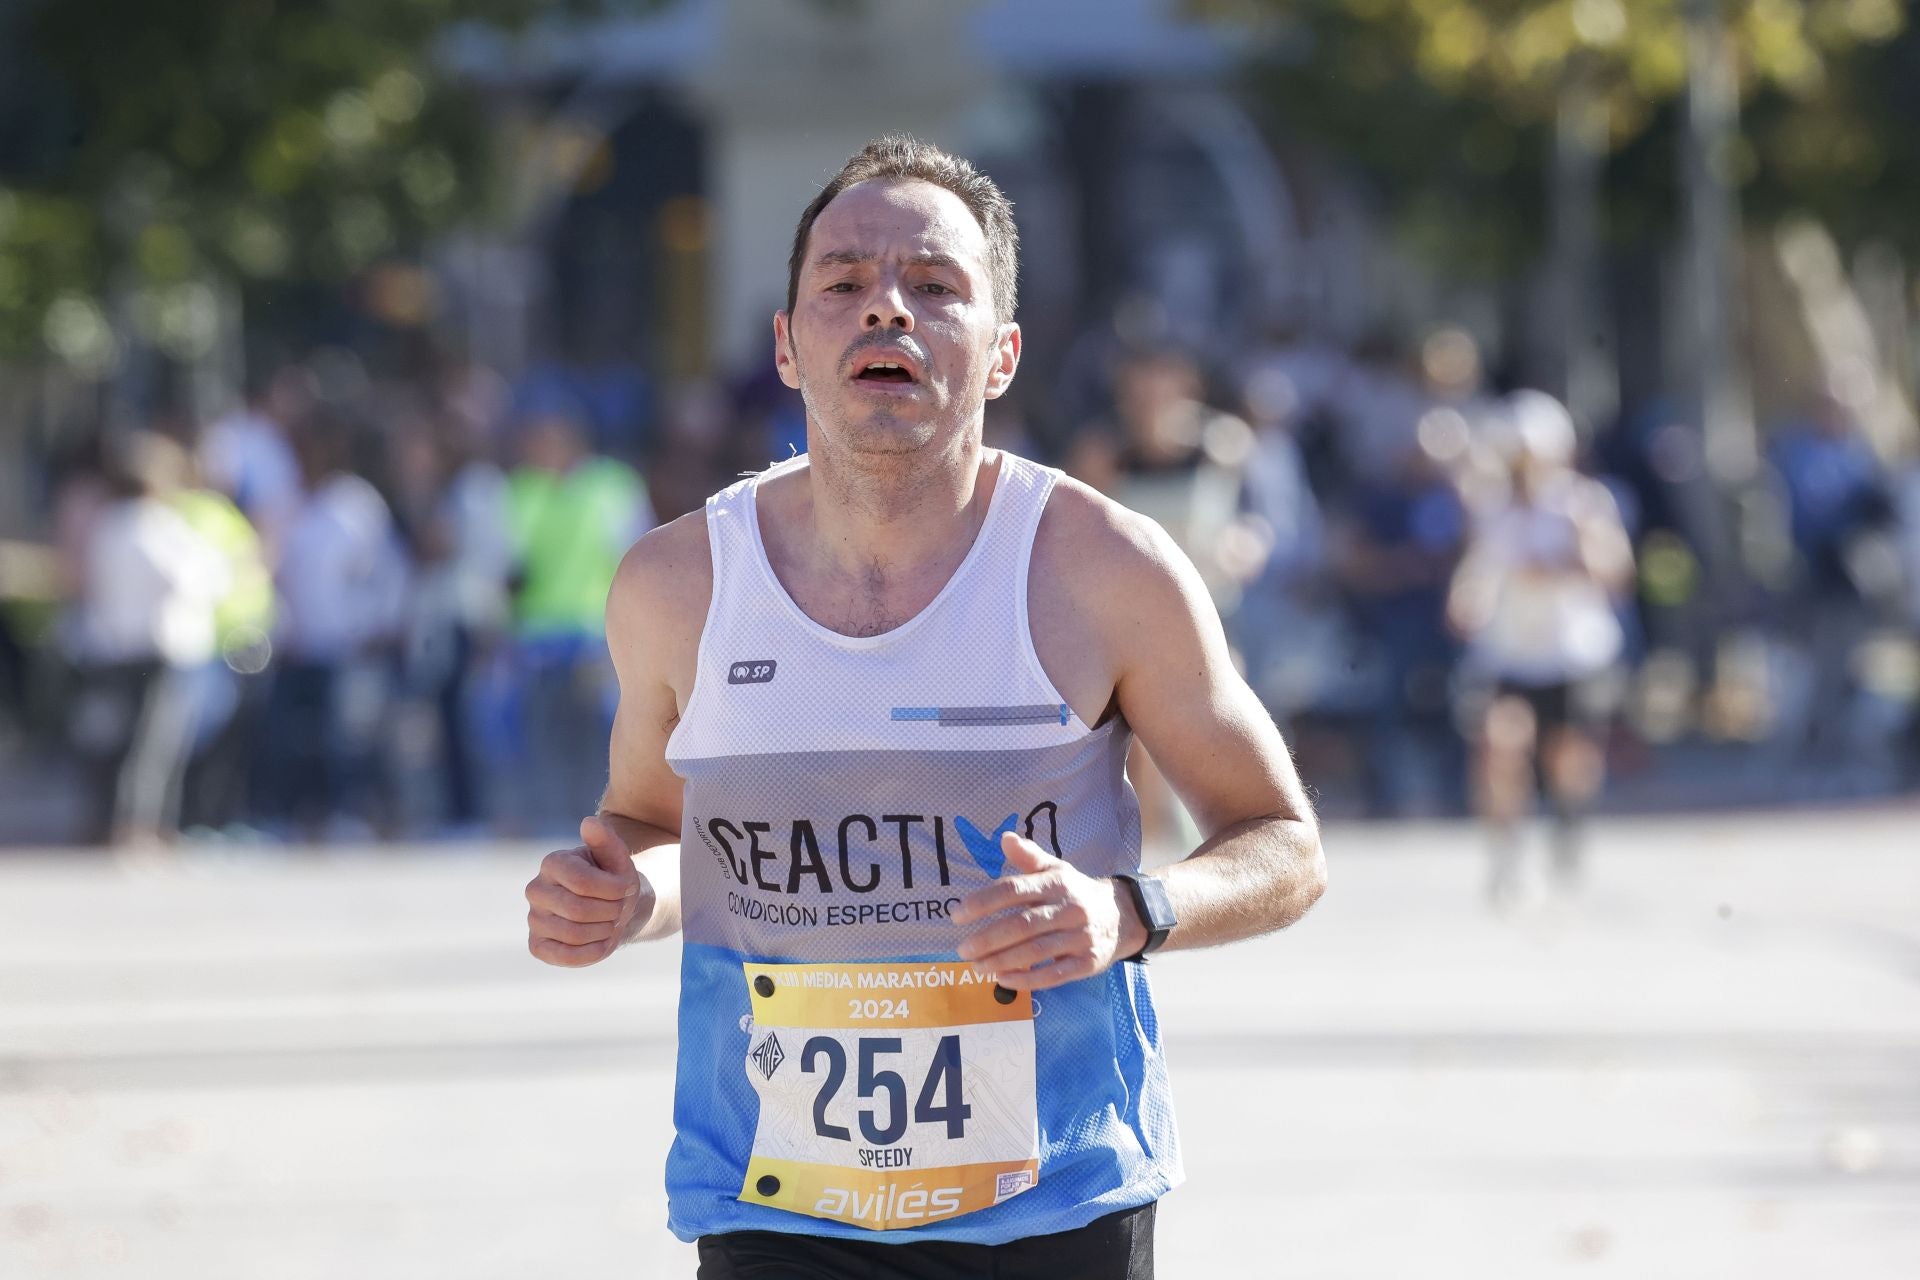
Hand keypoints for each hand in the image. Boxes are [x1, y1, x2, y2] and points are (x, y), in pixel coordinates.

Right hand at [525, 816, 648, 966]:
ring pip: (573, 933)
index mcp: (552, 862)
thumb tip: (589, 823)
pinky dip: (592, 951)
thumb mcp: (617, 858)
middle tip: (620, 908)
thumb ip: (606, 840)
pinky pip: (565, 956)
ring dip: (604, 930)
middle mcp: (536, 889)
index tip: (626, 888)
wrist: (612, 907)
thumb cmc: (614, 879)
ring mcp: (534, 919)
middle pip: (577, 909)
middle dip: (610, 911)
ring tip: (611, 921)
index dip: (613, 889)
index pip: (582, 882)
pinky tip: (602, 941)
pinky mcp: (537, 945)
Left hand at [951, 832, 1147, 991]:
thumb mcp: (1057, 870)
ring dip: (1001, 961)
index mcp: (1056, 883)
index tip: (956, 915)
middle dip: (988, 938)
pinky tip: (1003, 980)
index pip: (1014, 890)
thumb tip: (1005, 838)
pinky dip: (1027, 980)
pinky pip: (1054, 975)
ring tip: (977, 966)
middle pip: (1021, 924)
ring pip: (1036, 951)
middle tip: (962, 949)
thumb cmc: (1077, 893)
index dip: (983, 902)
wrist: (1124, 916)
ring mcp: (1080, 937)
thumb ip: (1029, 857)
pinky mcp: (1088, 963)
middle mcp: (1069, 909)